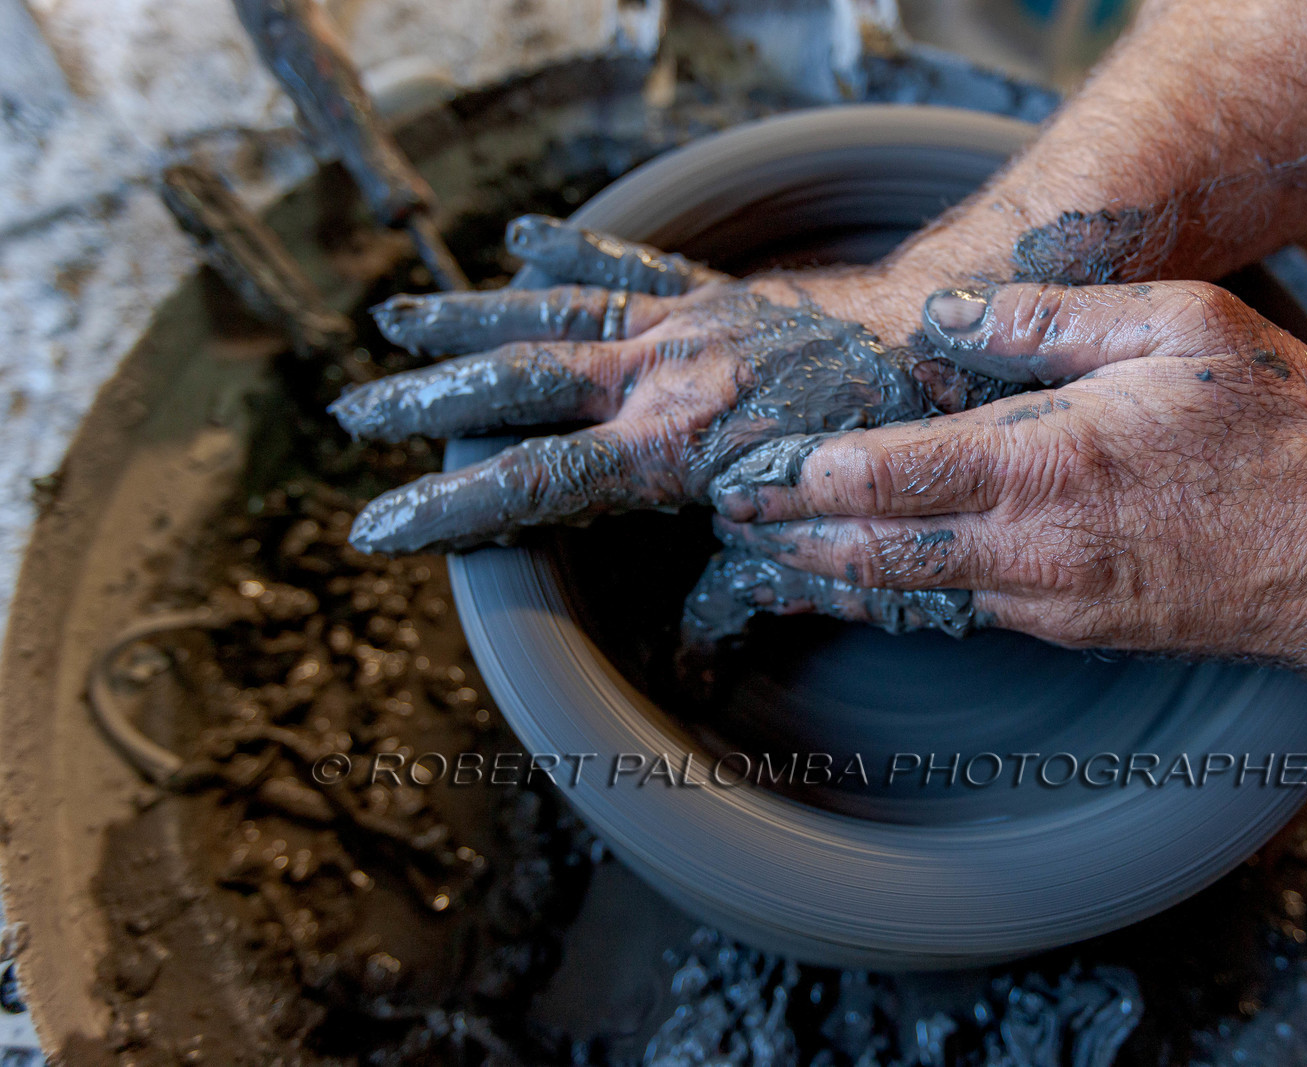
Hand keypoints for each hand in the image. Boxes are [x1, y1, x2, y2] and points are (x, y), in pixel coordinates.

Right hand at [332, 216, 1004, 553]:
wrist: (939, 358)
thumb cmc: (876, 459)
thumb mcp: (800, 546)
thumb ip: (730, 596)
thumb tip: (686, 666)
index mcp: (669, 448)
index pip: (528, 482)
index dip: (446, 508)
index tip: (377, 527)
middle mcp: (660, 376)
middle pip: (515, 383)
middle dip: (426, 401)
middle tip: (352, 413)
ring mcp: (682, 327)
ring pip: (550, 315)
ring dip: (467, 319)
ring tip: (394, 320)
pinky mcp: (711, 296)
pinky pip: (624, 268)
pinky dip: (568, 253)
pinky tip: (516, 239)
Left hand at [689, 280, 1306, 669]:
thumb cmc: (1283, 436)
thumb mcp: (1181, 328)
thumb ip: (1051, 320)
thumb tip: (949, 316)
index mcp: (1044, 465)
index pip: (885, 478)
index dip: (799, 480)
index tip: (741, 472)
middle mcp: (1029, 548)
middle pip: (872, 554)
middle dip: (786, 541)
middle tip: (723, 521)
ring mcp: (1047, 601)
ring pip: (904, 594)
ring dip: (824, 579)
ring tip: (759, 558)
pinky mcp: (1070, 628)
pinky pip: (956, 611)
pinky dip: (892, 597)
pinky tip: (857, 586)